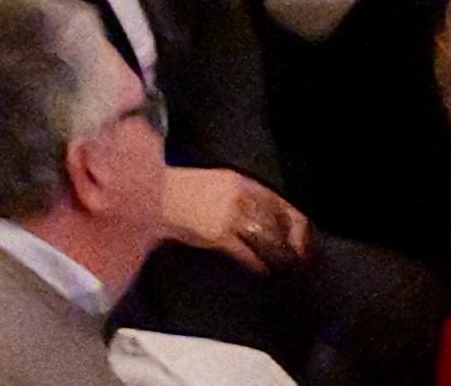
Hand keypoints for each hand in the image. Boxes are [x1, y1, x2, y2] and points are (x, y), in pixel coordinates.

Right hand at [158, 168, 310, 271]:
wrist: (147, 196)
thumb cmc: (174, 190)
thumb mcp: (210, 184)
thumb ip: (236, 195)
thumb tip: (261, 217)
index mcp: (237, 181)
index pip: (276, 202)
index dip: (293, 221)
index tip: (303, 235)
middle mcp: (237, 196)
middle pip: (275, 222)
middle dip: (289, 241)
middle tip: (298, 257)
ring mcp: (228, 216)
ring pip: (265, 239)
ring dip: (277, 255)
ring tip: (283, 267)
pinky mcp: (218, 235)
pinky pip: (246, 254)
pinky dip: (257, 264)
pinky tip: (261, 270)